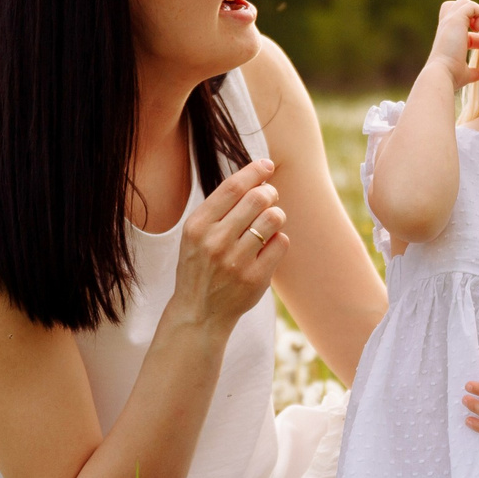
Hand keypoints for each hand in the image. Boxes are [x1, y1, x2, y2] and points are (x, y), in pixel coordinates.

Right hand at [170, 158, 284, 333]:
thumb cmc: (201, 265)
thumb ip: (220, 207)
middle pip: (258, 198)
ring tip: (269, 222)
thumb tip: (258, 176)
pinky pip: (281, 243)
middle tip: (270, 196)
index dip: (254, 171)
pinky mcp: (255, 278)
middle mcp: (215, 242)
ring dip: (276, 215)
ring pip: (274, 218)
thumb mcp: (197, 234)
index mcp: (197, 226)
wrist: (199, 312)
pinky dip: (279, 240)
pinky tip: (268, 247)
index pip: (232, 187)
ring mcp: (236, 261)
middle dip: (269, 192)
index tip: (267, 165)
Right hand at [427, 0, 478, 88]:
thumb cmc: (451, 76)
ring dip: (477, 13)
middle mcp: (447, 27)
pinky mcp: (455, 19)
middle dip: (474, 15)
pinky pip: (471, 6)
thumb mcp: (464, 73)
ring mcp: (449, 21)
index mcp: (448, 37)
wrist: (442, 74)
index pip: (466, 27)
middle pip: (457, 6)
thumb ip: (471, 71)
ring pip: (463, 2)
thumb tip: (477, 74)